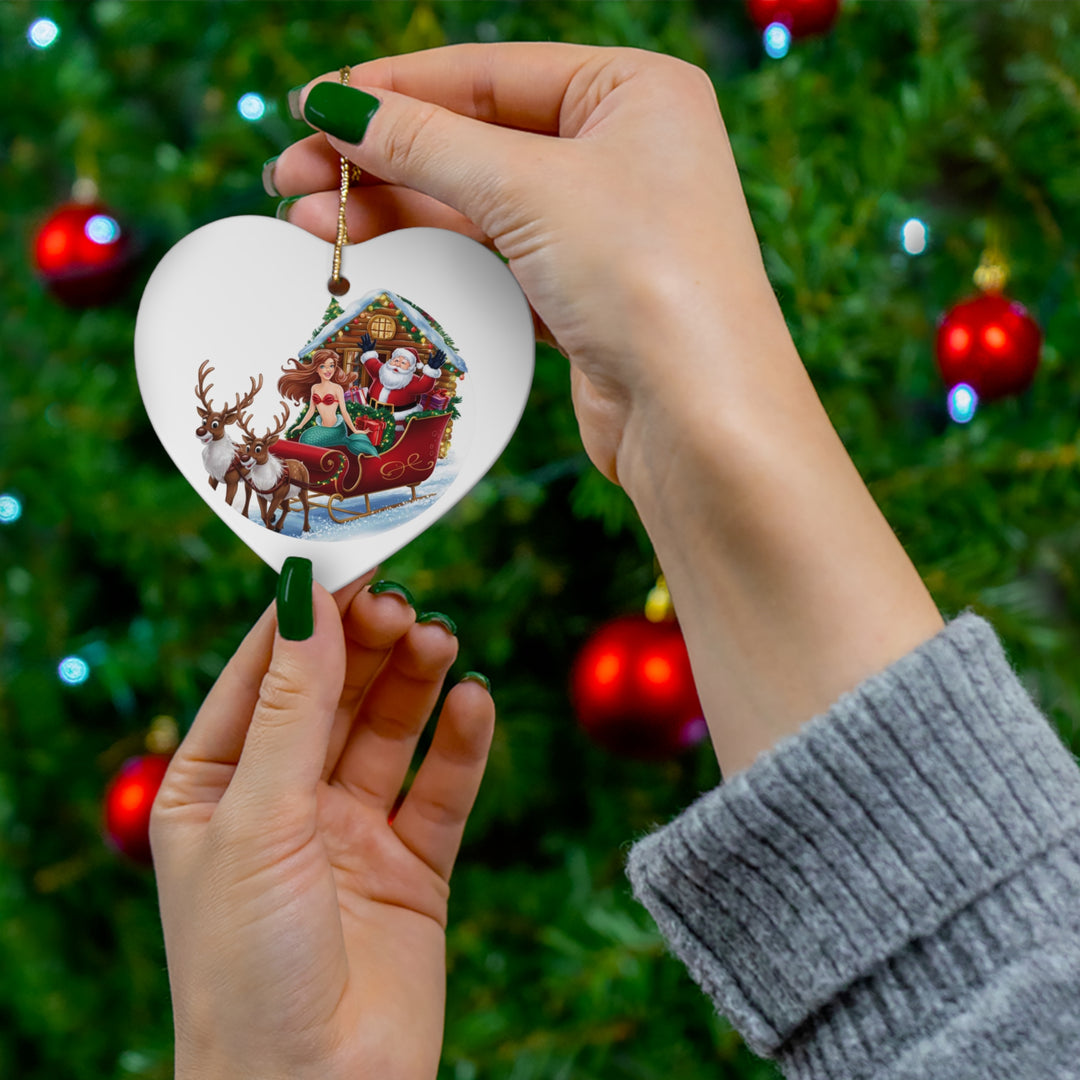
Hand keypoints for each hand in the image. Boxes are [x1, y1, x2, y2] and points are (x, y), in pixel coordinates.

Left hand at [151, 569, 493, 1079]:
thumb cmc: (246, 967)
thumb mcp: (257, 818)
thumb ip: (291, 707)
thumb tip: (304, 596)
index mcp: (216, 786)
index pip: (262, 674)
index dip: (304, 615)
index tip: (348, 557)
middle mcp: (284, 802)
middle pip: (334, 693)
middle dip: (367, 644)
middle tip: (404, 603)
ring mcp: (350, 832)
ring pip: (390, 730)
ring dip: (416, 681)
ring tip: (441, 641)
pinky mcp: (413, 866)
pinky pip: (441, 788)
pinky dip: (461, 743)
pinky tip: (475, 702)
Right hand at [272, 43, 774, 485]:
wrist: (699, 418)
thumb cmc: (643, 277)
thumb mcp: (528, 188)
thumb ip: (426, 142)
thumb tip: (337, 105)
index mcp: (633, 91)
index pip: (489, 73)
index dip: (393, 88)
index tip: (312, 105)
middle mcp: (624, 151)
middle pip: (476, 138)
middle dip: (380, 157)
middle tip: (290, 176)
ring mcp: (604, 226)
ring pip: (479, 202)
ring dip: (395, 209)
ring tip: (308, 222)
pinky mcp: (584, 292)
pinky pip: (494, 257)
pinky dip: (436, 255)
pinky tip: (376, 255)